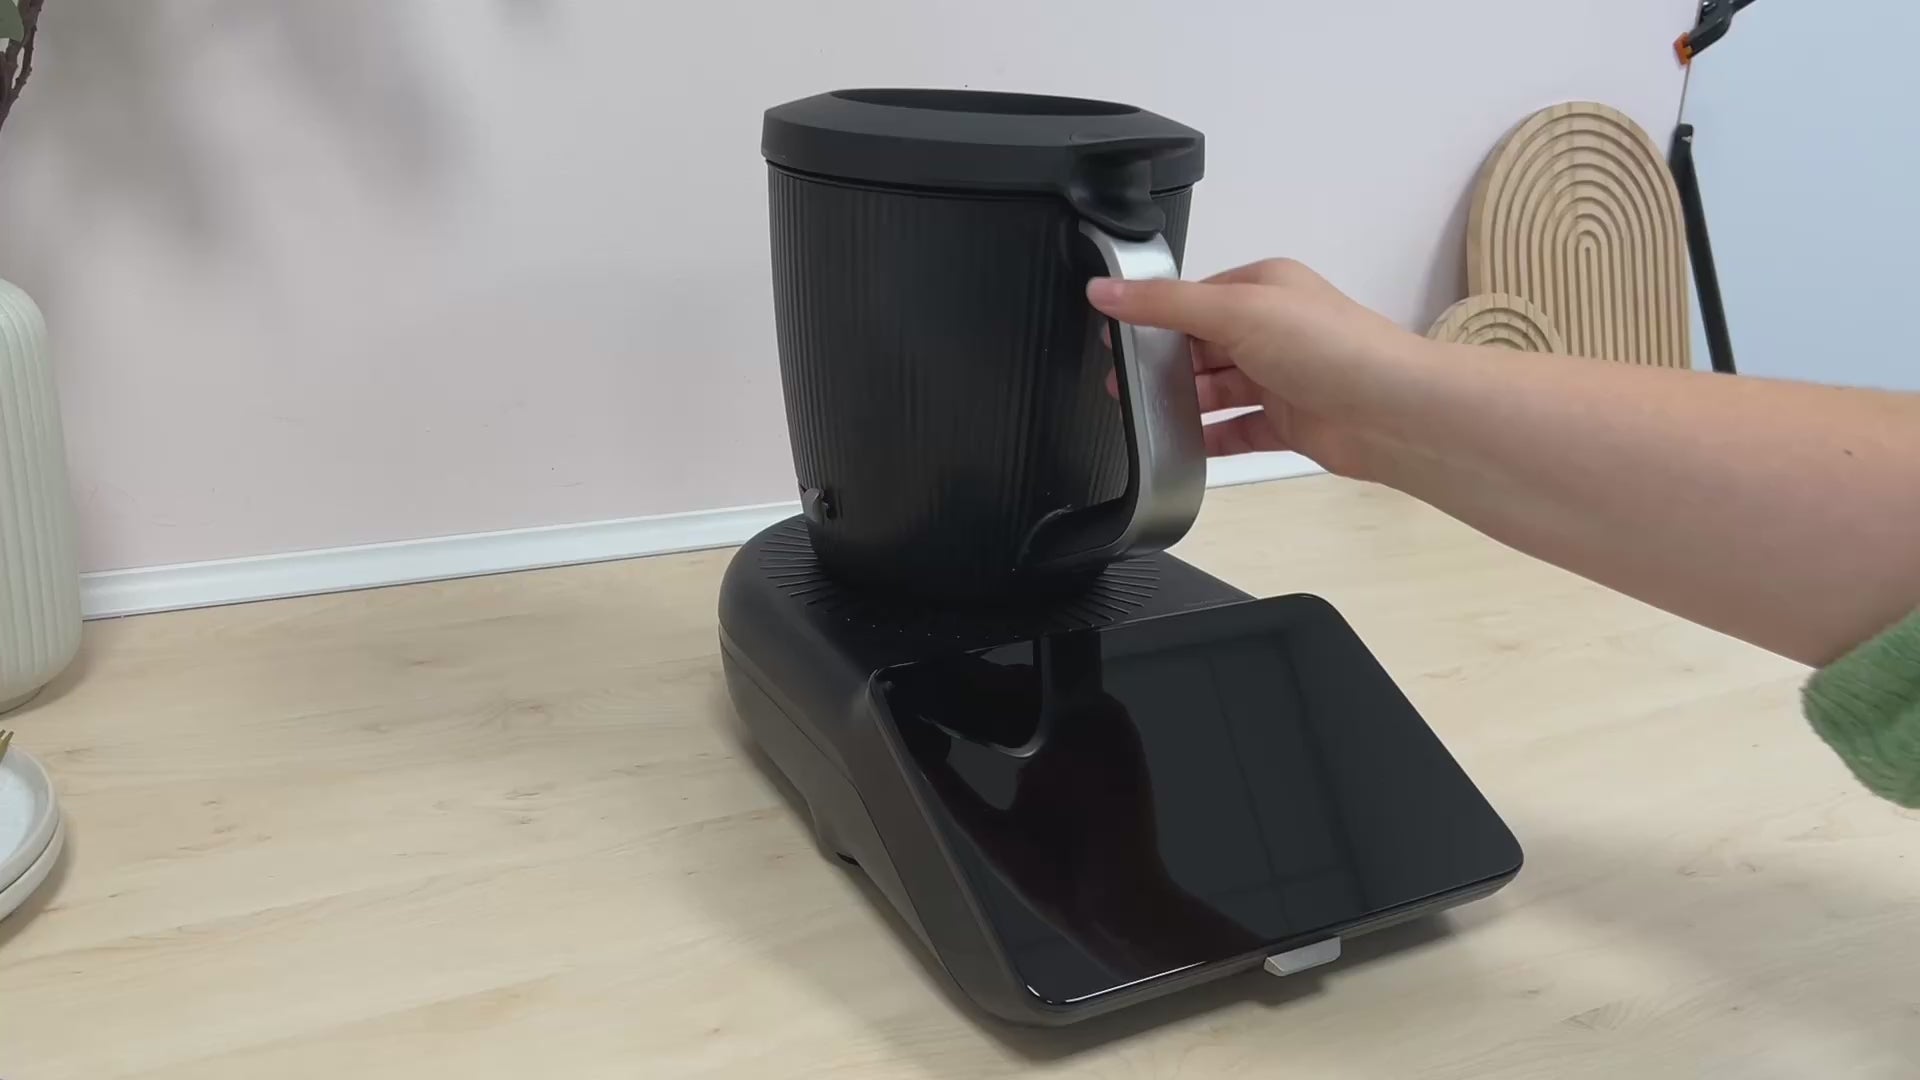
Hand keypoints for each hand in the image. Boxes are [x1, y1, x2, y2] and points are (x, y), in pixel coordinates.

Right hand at [1089, 258, 1429, 478]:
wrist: (1393, 412)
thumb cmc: (1328, 348)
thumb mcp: (1235, 310)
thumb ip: (1164, 304)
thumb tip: (1104, 290)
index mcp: (1264, 287)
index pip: (1195, 298)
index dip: (1154, 317)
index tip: (1114, 339)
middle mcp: (1275, 329)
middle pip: (1203, 346)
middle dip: (1163, 367)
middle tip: (1119, 387)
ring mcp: (1283, 378)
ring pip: (1218, 390)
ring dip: (1184, 403)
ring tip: (1141, 418)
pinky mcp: (1290, 423)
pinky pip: (1237, 431)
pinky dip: (1209, 439)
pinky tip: (1179, 448)